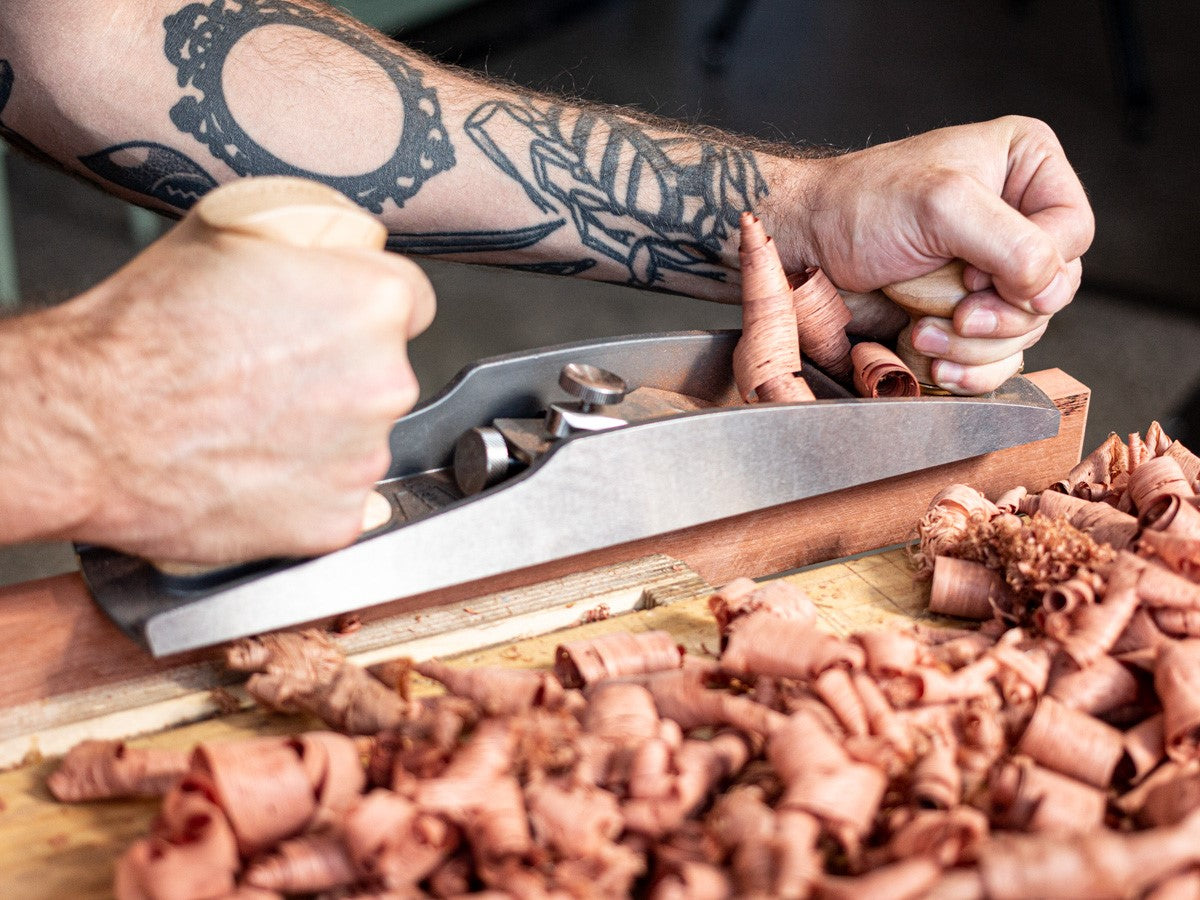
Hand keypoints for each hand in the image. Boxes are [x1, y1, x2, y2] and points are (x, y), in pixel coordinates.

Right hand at [38, 213, 433, 561]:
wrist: (87, 425)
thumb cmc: (143, 332)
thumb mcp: (232, 231)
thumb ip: (313, 242)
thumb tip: (345, 249)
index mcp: (373, 304)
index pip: (408, 301)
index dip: (363, 309)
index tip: (332, 324)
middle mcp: (385, 383)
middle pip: (385, 373)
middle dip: (342, 374)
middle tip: (271, 376)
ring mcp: (363, 459)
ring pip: (362, 439)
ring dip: (323, 435)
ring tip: (250, 424)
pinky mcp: (335, 520)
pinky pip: (337, 499)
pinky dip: (305, 492)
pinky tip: (255, 469)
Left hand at [768, 116, 1093, 392]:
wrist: (803, 249)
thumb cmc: (855, 207)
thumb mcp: (940, 206)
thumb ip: (1011, 244)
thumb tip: (1050, 289)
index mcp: (1025, 167)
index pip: (1074, 232)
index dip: (1036, 267)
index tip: (975, 275)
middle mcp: (1017, 218)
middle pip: (1055, 290)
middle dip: (1001, 316)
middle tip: (955, 313)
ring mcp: (991, 271)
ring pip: (1027, 331)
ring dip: (975, 346)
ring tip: (922, 330)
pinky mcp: (965, 314)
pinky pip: (998, 359)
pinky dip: (969, 370)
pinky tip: (934, 360)